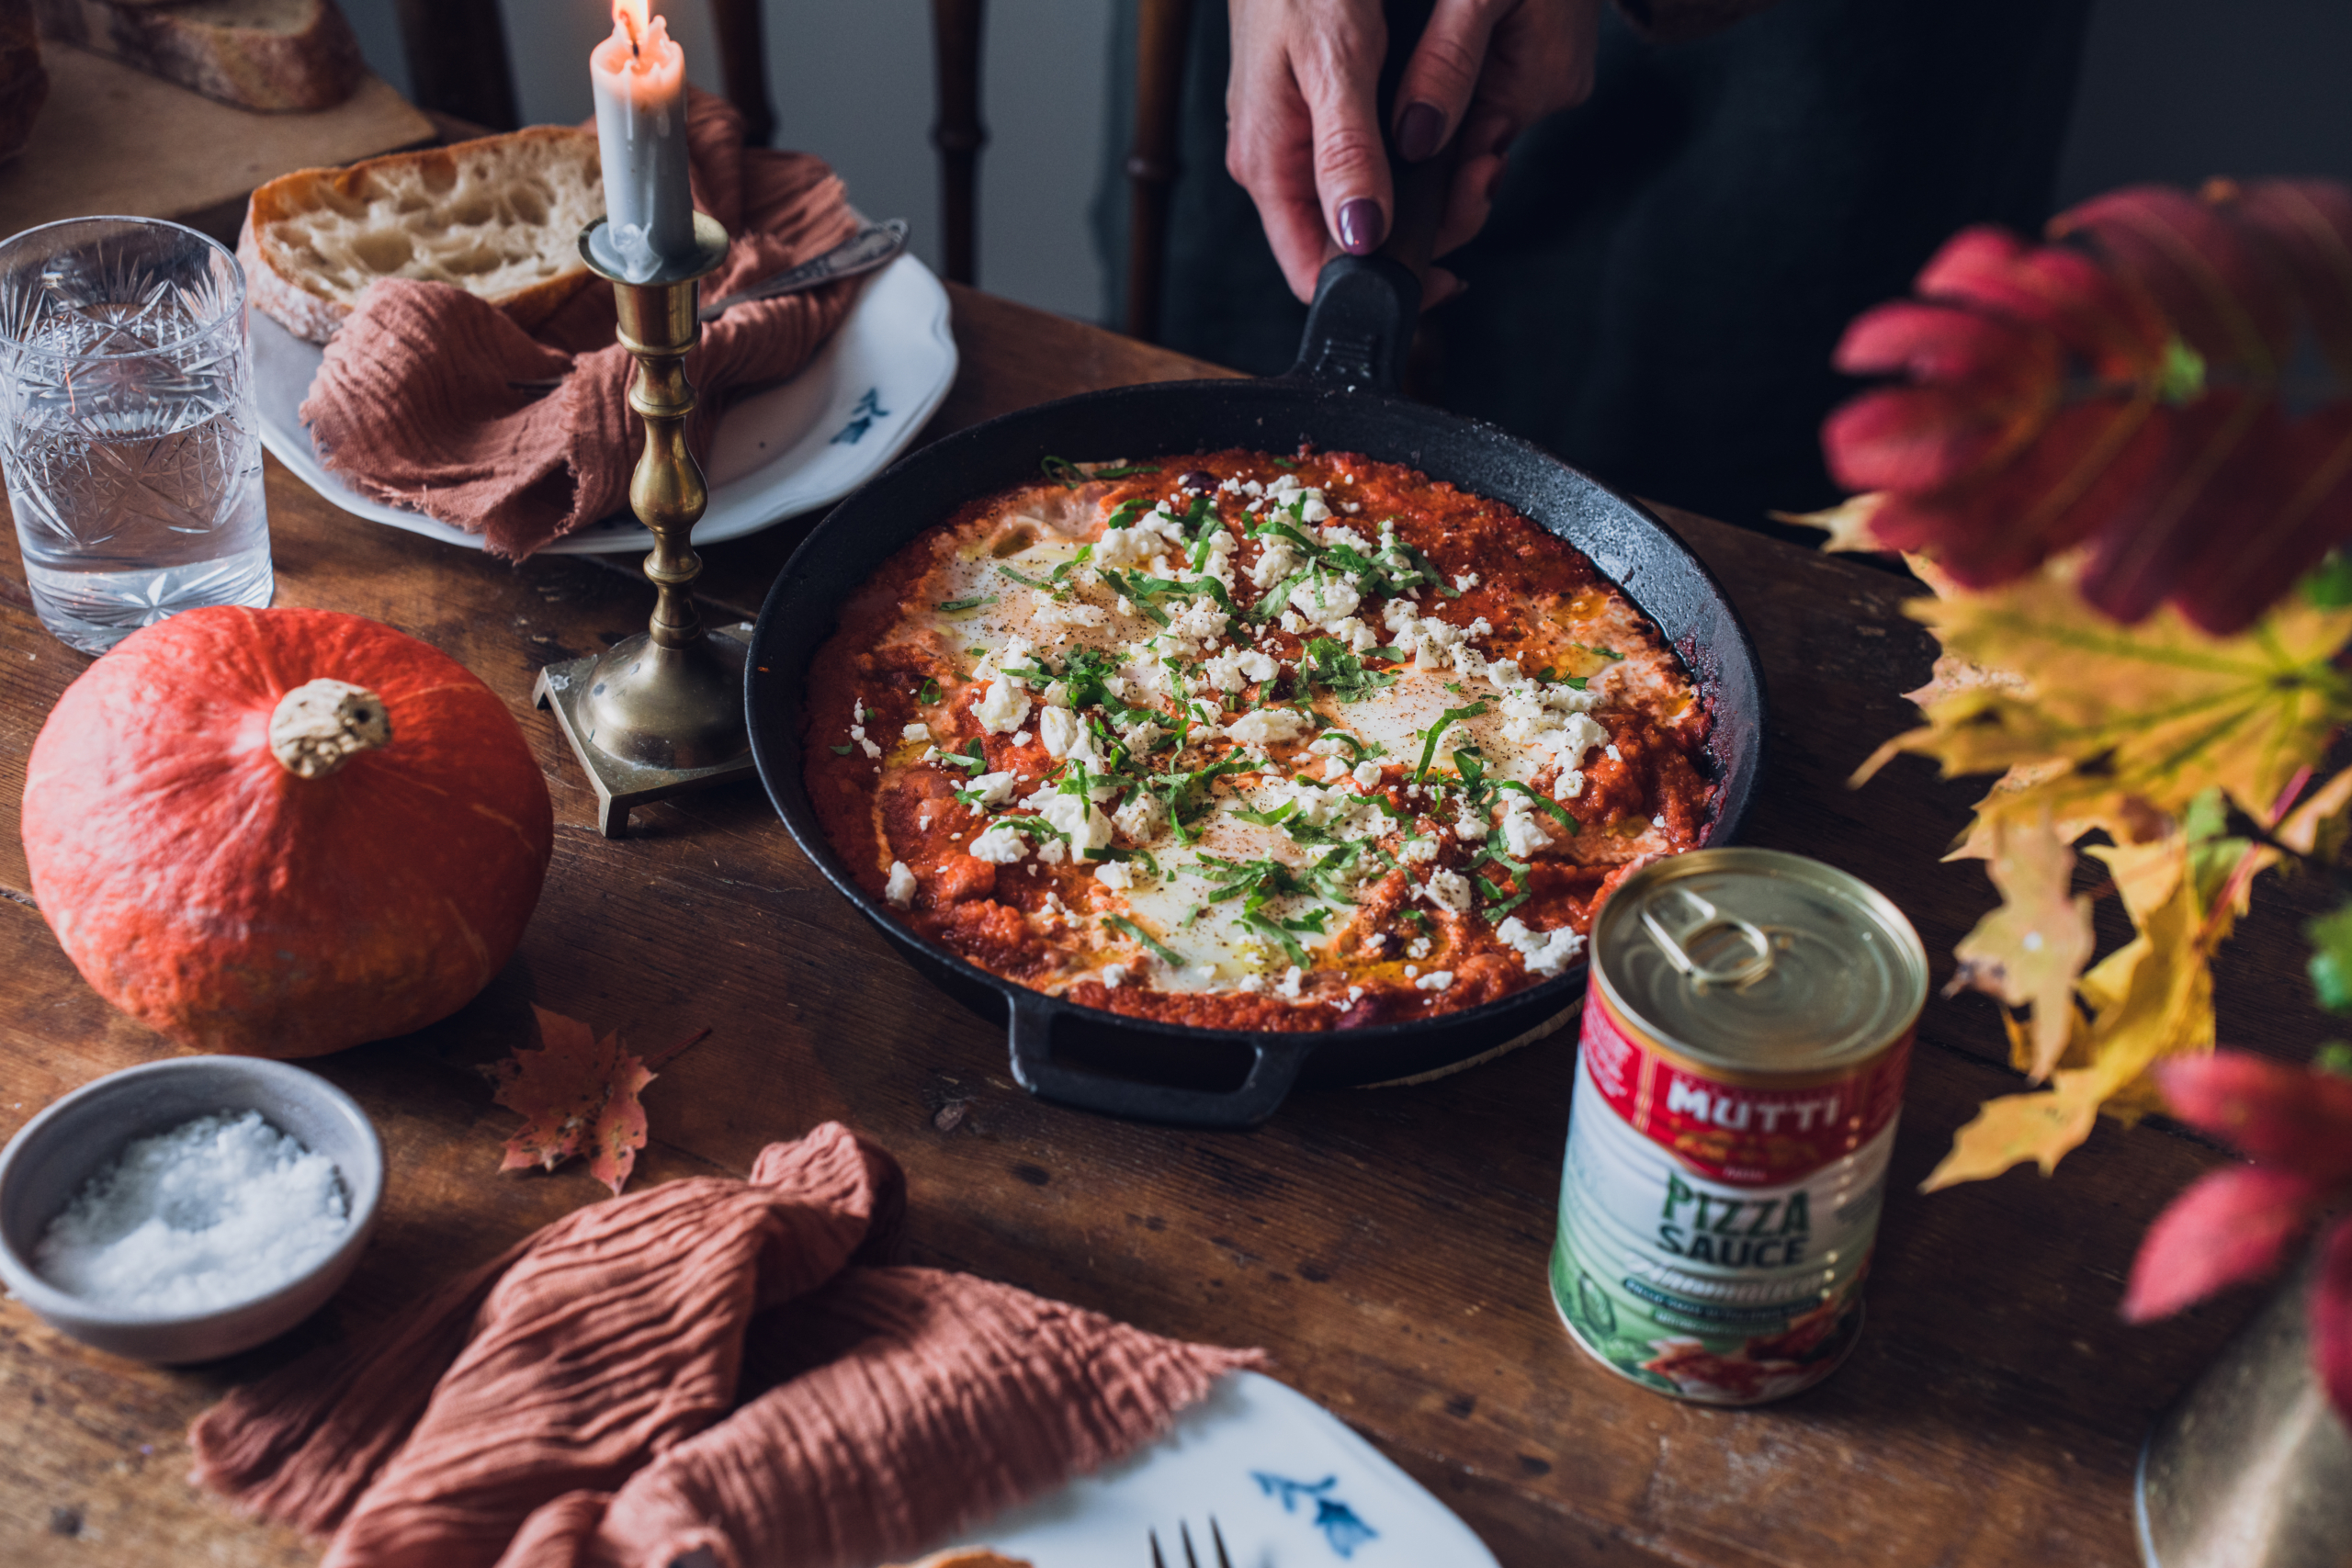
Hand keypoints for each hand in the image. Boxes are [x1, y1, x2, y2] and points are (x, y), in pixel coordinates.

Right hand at [1225, 0, 1602, 301]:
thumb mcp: (1334, 59)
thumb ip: (1347, 153)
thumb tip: (1364, 235)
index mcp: (1267, 163)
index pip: (1312, 271)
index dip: (1375, 287)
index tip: (1443, 277)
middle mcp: (1279, 163)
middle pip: (1346, 246)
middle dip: (1417, 241)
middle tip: (1479, 190)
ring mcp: (1298, 142)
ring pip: (1364, 210)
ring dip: (1425, 204)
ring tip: (1478, 164)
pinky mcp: (1321, 117)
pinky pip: (1369, 169)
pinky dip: (1415, 168)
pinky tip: (1448, 144)